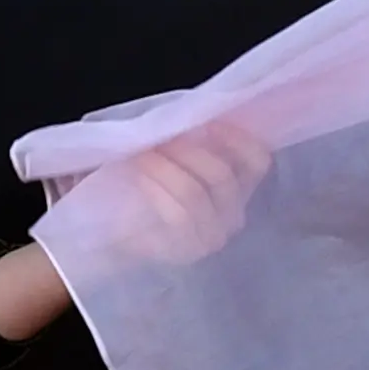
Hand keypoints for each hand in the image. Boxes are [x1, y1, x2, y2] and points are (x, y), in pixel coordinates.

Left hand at [86, 120, 274, 267]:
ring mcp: (210, 238)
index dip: (237, 139)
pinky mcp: (185, 252)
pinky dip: (157, 189)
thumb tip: (184, 118)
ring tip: (143, 155)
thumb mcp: (169, 161)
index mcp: (237, 189)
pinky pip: (177, 216)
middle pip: (221, 175)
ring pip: (196, 194)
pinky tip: (141, 177)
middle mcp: (232, 216)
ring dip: (166, 168)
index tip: (207, 123)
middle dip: (187, 150)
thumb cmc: (142, 191)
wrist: (111, 235)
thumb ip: (185, 143)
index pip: (257, 162)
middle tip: (159, 139)